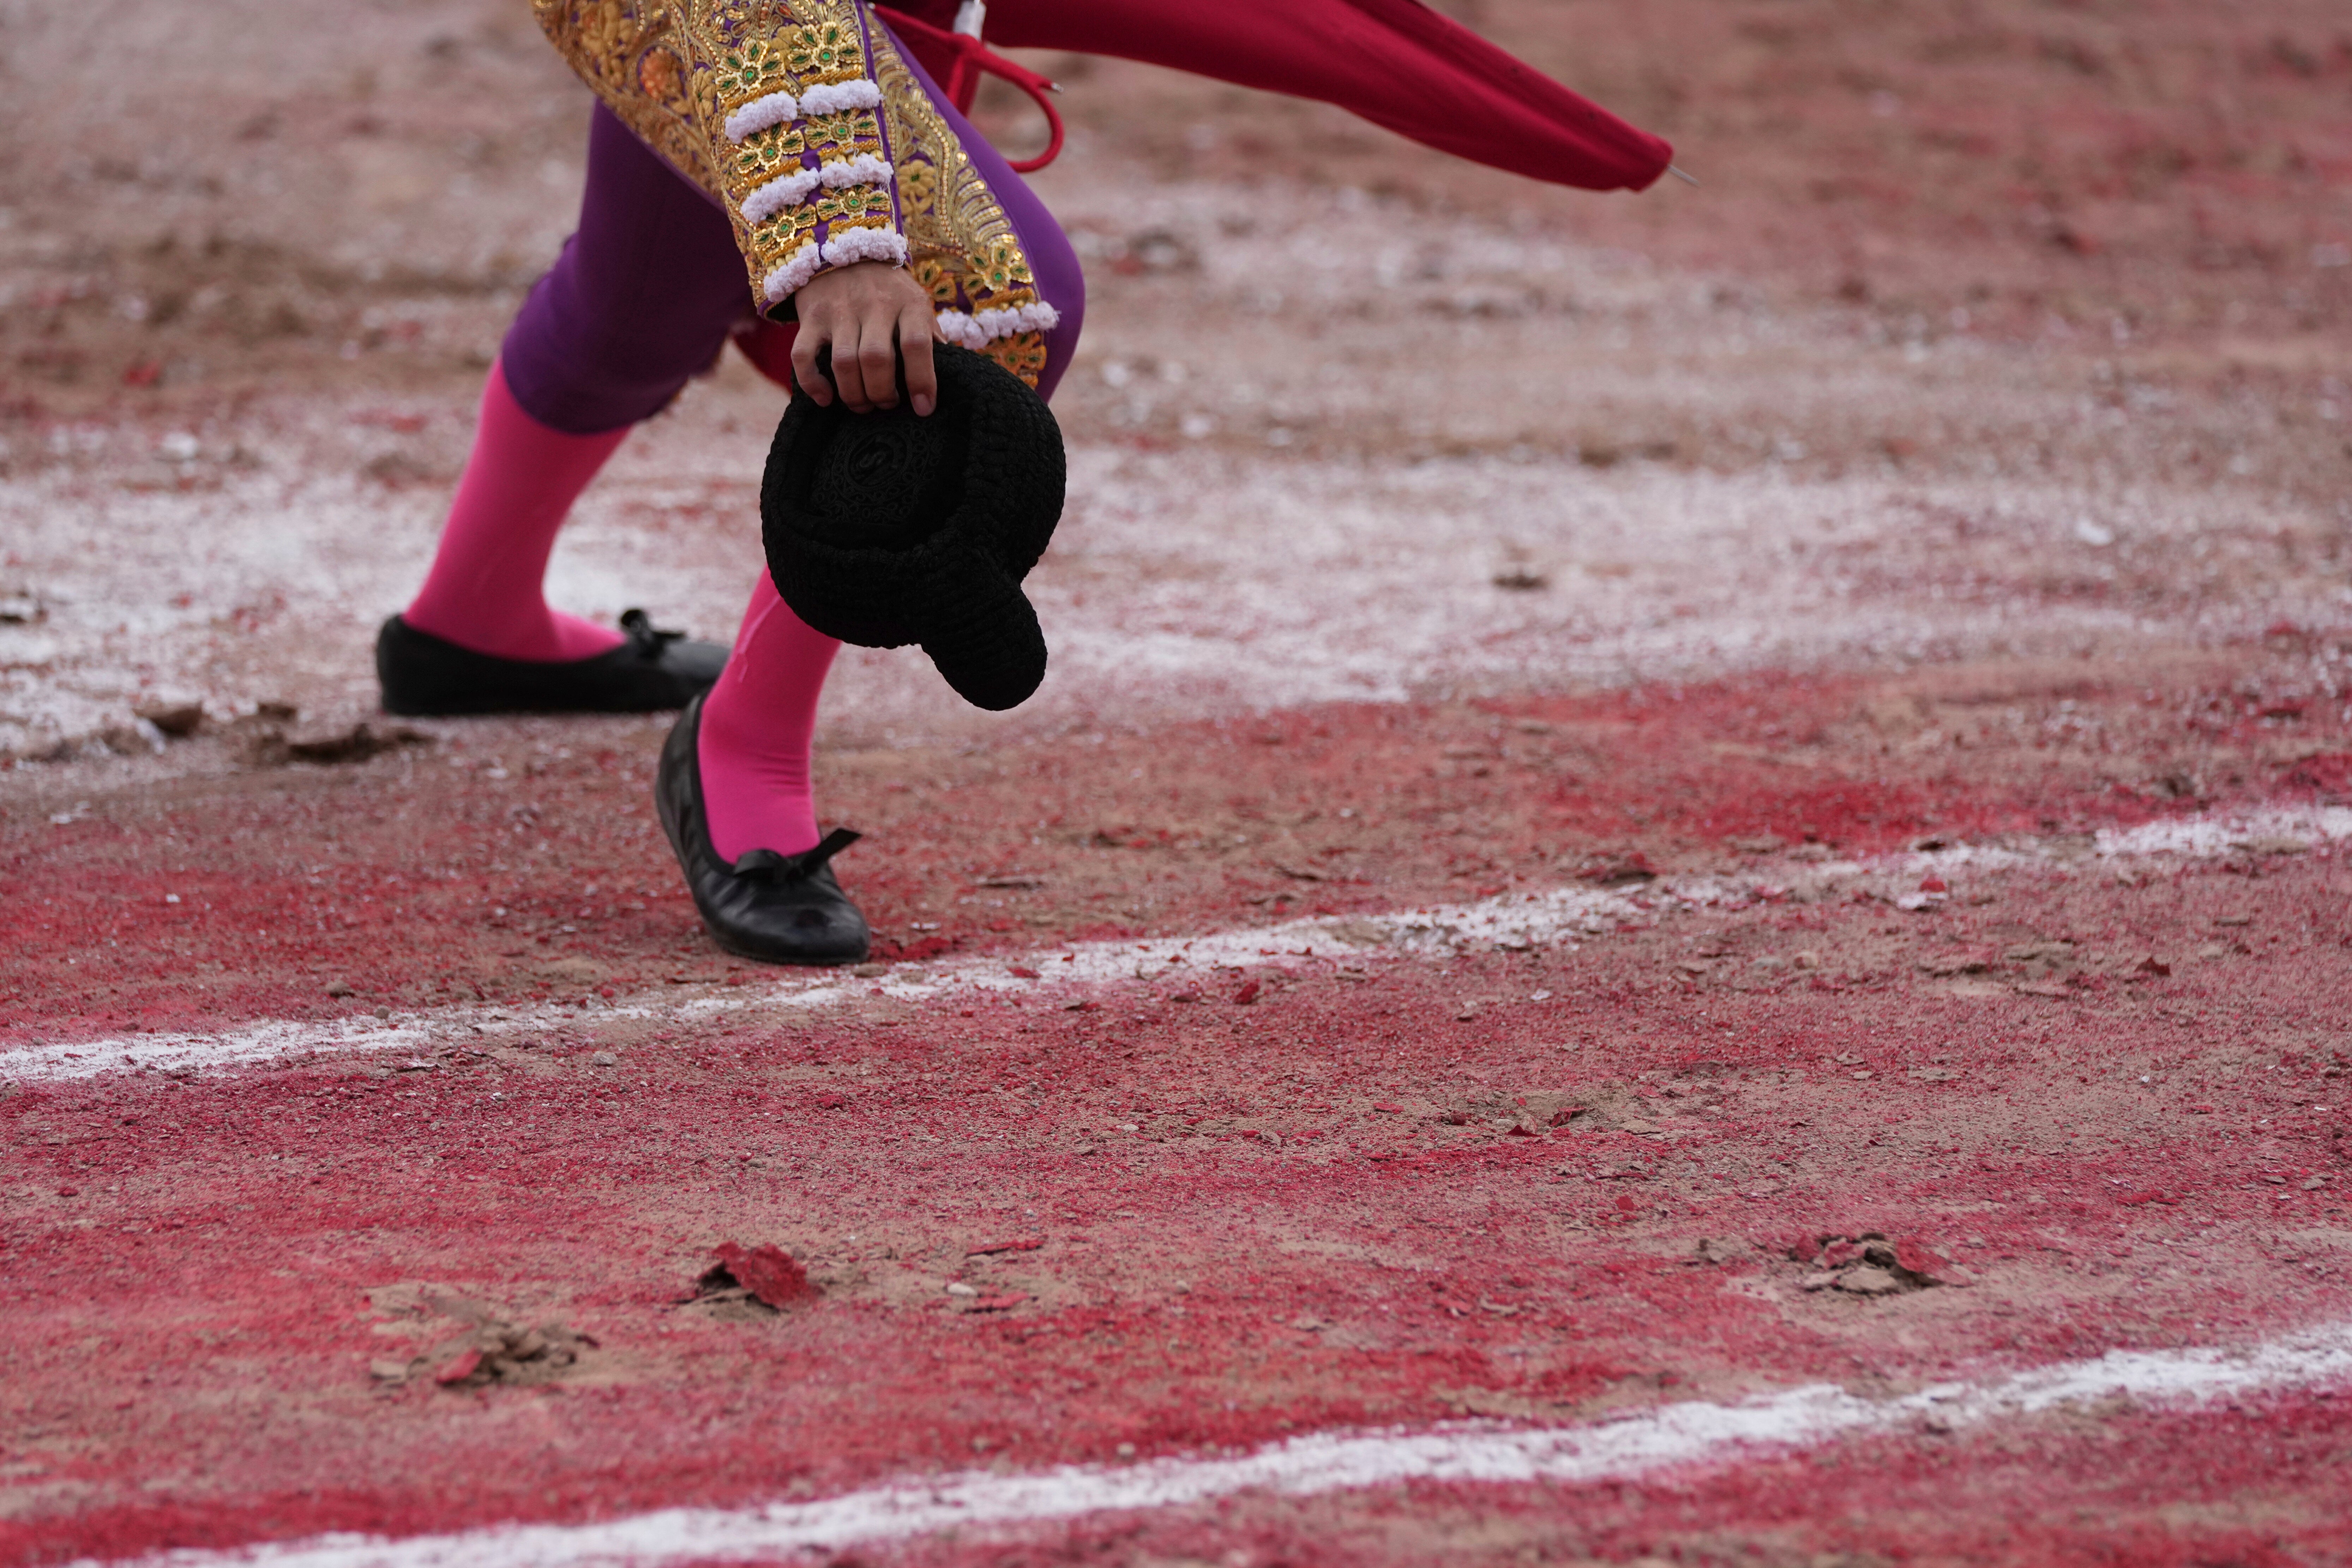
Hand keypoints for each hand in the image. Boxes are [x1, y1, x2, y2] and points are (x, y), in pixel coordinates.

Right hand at [791, 260, 940, 415]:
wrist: (842, 247)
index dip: (921, 380)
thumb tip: (949, 373)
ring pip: (843, 362)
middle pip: (876, 359)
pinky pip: (803, 356)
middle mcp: (873, 304)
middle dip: (882, 393)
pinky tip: (825, 398)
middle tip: (886, 405)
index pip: (916, 344)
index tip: (923, 408)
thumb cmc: (888, 290)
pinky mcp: (811, 317)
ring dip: (853, 394)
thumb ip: (929, 335)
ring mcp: (839, 310)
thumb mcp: (915, 303)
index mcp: (907, 303)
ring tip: (862, 405)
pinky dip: (812, 383)